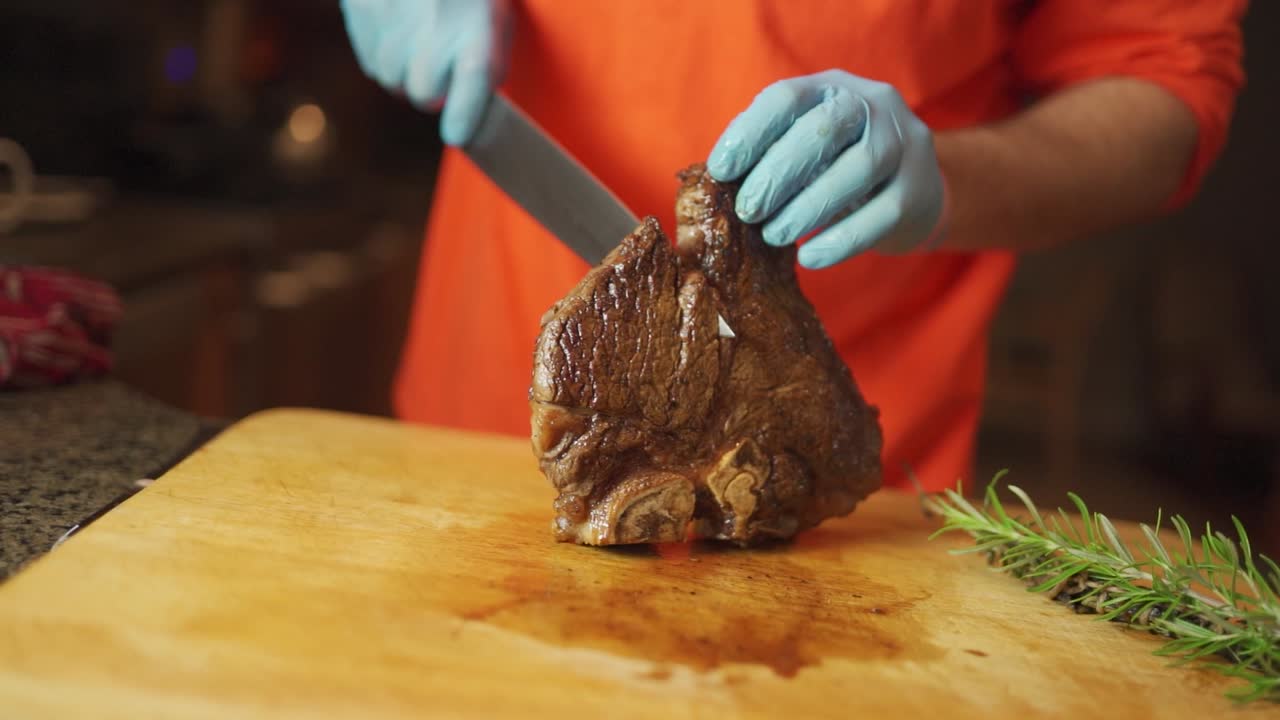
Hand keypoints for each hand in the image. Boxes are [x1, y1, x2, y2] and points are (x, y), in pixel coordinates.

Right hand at [340, 0, 511, 145]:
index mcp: (475, 29)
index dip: (464, 113)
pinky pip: (374, 66)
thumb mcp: (493, 22)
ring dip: (408, 70)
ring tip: (423, 34)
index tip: (456, 135)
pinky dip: (387, 56)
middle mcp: (433, 28)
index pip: (472, 80)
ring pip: (394, 82)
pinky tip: (400, 26)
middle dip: (434, 91)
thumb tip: (469, 117)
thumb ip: (486, 67)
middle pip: (424, 97)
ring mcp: (393, 25)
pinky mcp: (361, 19)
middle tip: (444, 64)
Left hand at [707, 70, 947, 268]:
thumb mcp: (802, 146)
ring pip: (858, 169)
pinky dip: (840, 240)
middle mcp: (872, 104)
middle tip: (748, 211)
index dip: (750, 134)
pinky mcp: (918, 189)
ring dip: (807, 208)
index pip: (786, 98)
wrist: (912, 187)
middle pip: (822, 130)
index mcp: (830, 87)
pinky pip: (880, 216)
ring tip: (775, 235)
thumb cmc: (836, 165)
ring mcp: (903, 144)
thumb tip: (713, 182)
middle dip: (777, 174)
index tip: (721, 171)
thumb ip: (766, 152)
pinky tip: (810, 257)